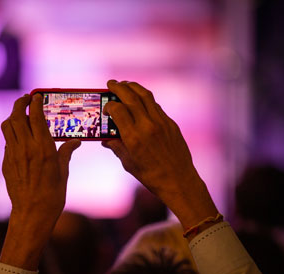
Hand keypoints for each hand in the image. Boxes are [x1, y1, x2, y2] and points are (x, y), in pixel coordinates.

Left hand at [0, 94, 80, 269]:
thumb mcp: (63, 171)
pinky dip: (12, 134)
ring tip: (20, 114)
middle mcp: (26, 148)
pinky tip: (19, 137)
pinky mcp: (6, 163)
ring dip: (12, 116)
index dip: (35, 102)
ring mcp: (13, 155)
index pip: (35, 116)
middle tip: (26, 99)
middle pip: (16, 116)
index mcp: (44, 148)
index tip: (37, 96)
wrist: (33, 213)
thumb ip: (67, 152)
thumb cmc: (53, 195)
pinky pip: (6, 142)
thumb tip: (76, 142)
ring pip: (7, 126)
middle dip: (20, 104)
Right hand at [102, 80, 217, 229]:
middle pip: (131, 97)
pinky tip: (140, 100)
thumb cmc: (151, 175)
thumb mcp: (128, 163)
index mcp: (133, 137)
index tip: (106, 108)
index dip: (109, 105)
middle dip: (119, 87)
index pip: (118, 110)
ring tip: (125, 84)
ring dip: (133, 87)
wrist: (178, 180)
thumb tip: (106, 139)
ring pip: (146, 96)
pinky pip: (156, 106)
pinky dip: (146, 99)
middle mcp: (147, 126)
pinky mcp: (171, 124)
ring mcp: (161, 123)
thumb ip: (116, 147)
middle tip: (111, 83)